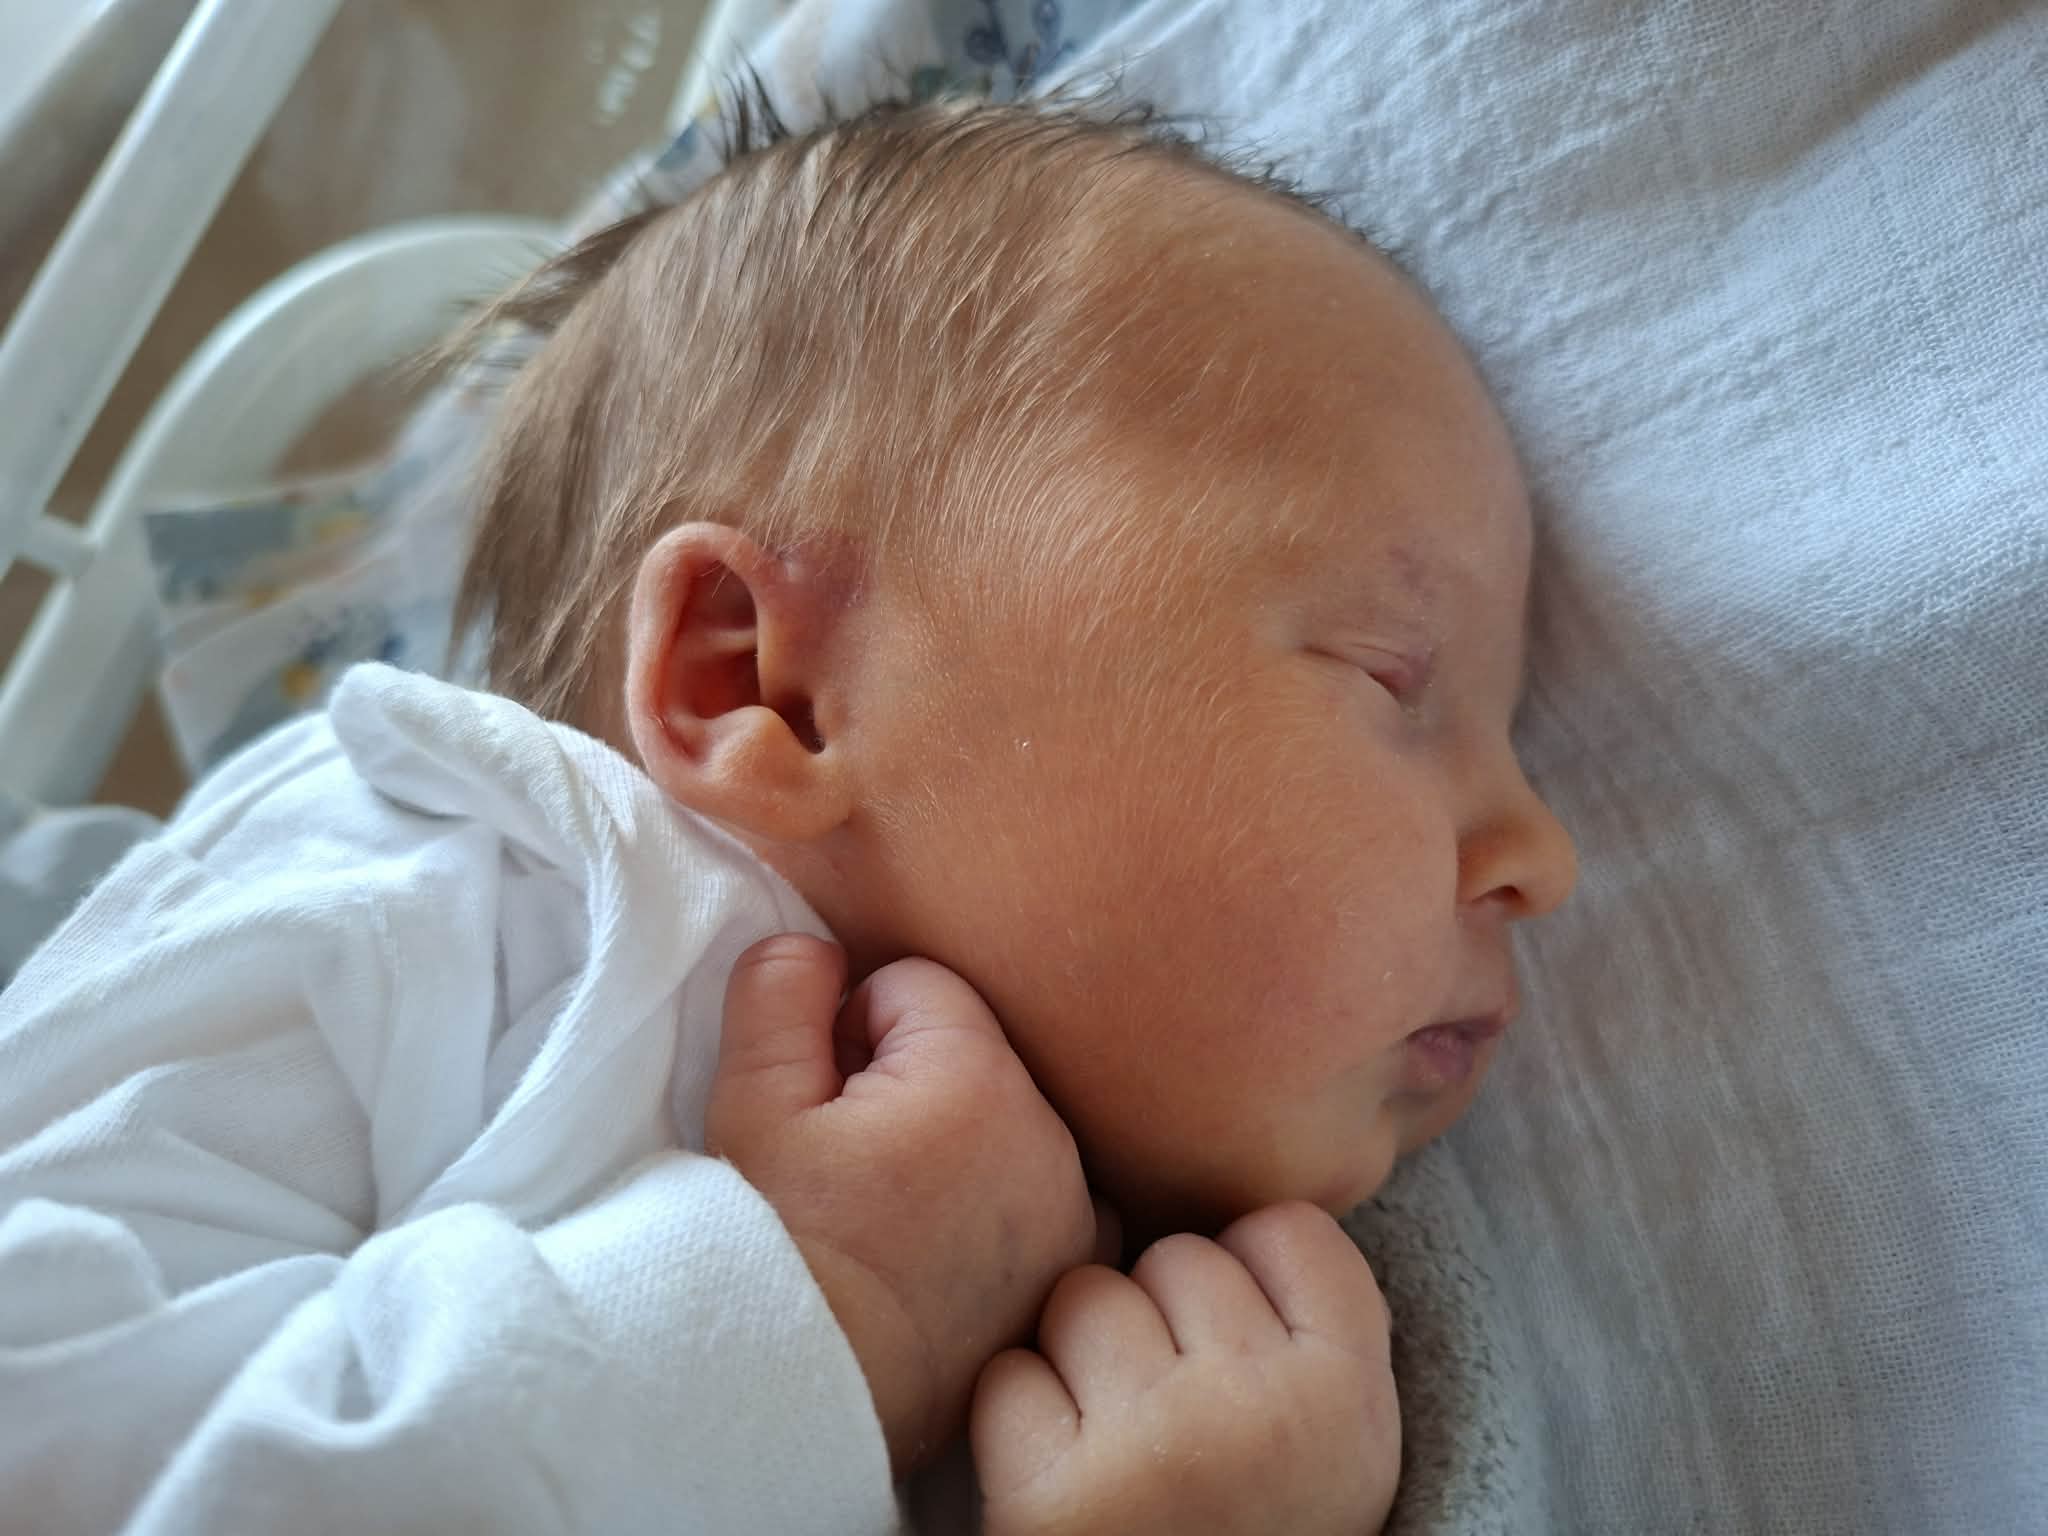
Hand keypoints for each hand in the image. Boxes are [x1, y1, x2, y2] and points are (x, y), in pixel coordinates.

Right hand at [707, 935, 1101, 1473]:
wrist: (804, 1397)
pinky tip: (942, 1253)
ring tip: (893, 1212)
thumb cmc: (773, 1245)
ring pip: (1013, 1124)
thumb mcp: (750, 1100)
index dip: (851, 1030)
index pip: (917, 988)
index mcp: (979, 1080)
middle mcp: (1053, 1141)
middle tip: (850, 1161)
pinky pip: (1050, 1200)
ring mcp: (1076, 1216)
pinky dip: (1007, 1208)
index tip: (822, 1099)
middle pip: (975, 1055)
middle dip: (913, 1083)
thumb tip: (820, 947)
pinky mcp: (1073, 1276)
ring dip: (965, 1144)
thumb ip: (781, 989)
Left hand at [972, 1202, 1399, 1535]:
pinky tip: (1060, 1477)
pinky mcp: (1053, 1496)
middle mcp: (1263, 1414)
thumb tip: (1234, 1202)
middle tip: (1178, 1417)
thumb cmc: (1259, 1531)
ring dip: (1081, 1357)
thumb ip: (1310, 1322)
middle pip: (1178, 1258)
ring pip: (1086, 1296)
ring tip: (1118, 1443)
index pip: (1286, 1229)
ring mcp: (1156, 1450)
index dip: (1251, 1276)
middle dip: (1162, 1318)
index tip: (1247, 1348)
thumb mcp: (1338, 1438)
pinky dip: (1017, 1421)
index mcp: (1352, 1400)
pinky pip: (1009, 1375)